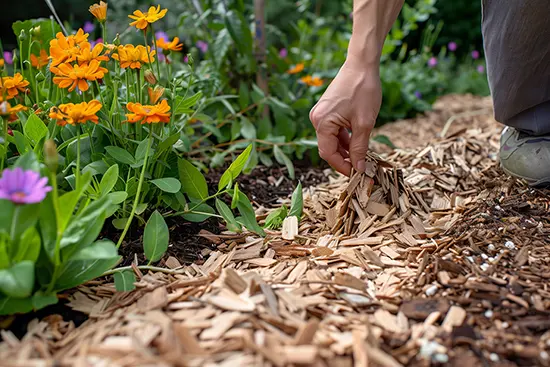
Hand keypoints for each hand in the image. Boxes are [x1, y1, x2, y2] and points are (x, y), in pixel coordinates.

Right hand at [309, 59, 380, 175]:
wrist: (361, 64)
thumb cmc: (363, 90)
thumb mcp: (364, 123)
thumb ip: (360, 148)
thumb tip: (359, 169)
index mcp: (322, 122)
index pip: (328, 153)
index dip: (342, 166)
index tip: (357, 173)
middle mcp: (316, 119)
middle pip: (328, 148)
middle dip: (344, 158)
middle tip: (361, 167)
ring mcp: (320, 114)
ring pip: (331, 140)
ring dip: (345, 149)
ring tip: (362, 155)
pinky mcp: (326, 110)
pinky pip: (333, 130)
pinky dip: (344, 138)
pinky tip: (357, 142)